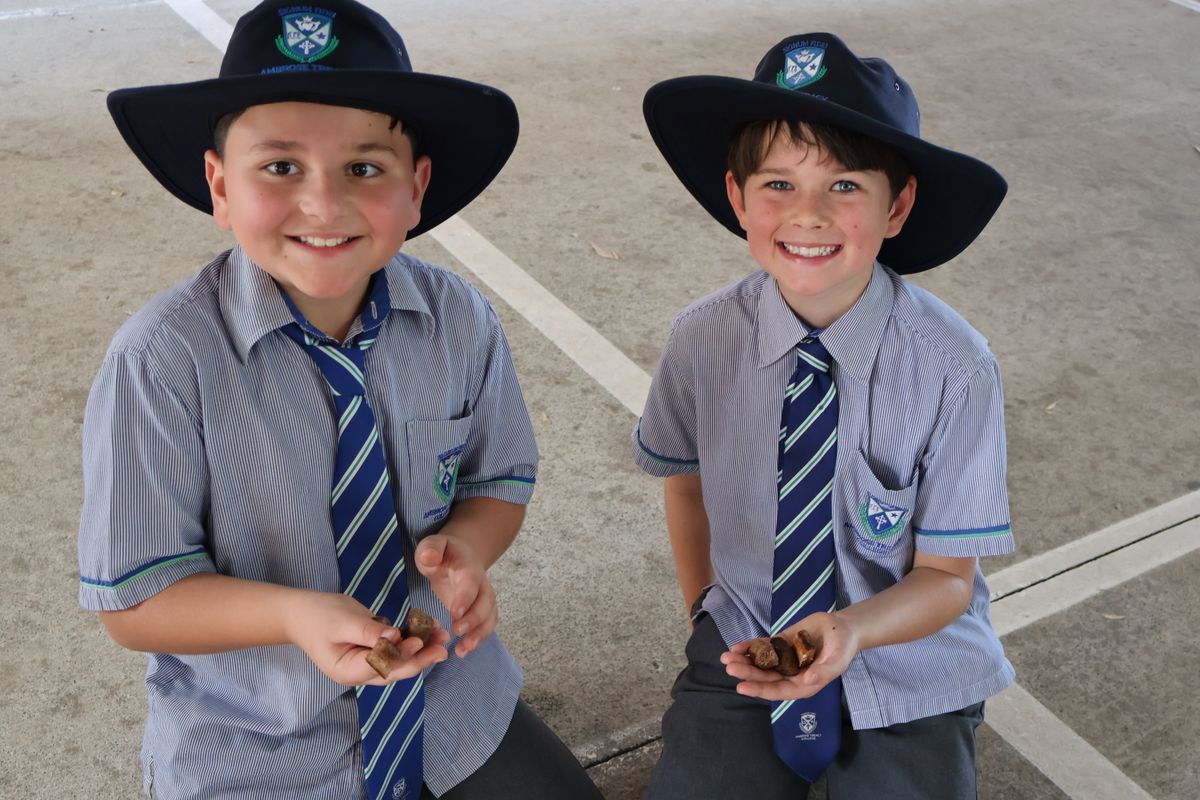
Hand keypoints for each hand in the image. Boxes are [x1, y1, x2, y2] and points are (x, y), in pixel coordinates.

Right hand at [285, 590, 448, 685]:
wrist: (300, 611)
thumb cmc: (317, 616)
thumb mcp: (342, 622)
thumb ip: (369, 632)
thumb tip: (396, 636)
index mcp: (350, 671)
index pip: (383, 668)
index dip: (403, 656)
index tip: (420, 641)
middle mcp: (362, 671)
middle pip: (396, 668)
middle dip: (421, 657)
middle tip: (443, 645)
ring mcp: (368, 660)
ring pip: (399, 658)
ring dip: (421, 647)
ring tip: (441, 633)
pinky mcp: (373, 647)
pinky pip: (395, 646)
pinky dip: (410, 637)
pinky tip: (427, 626)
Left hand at [415, 534, 496, 657]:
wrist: (460, 556)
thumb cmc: (443, 553)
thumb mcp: (432, 544)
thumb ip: (431, 549)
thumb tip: (429, 557)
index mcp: (469, 567)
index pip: (471, 583)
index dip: (465, 598)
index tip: (455, 613)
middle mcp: (481, 584)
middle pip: (485, 602)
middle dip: (474, 619)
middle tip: (457, 631)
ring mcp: (483, 598)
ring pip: (489, 617)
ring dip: (479, 634)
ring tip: (463, 650)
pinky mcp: (480, 611)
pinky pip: (485, 625)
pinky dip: (477, 639)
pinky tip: (463, 651)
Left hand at [721, 611, 858, 700]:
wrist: (842, 627)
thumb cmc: (843, 647)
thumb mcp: (838, 660)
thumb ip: (823, 672)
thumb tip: (807, 681)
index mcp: (803, 684)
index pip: (778, 691)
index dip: (760, 690)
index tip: (742, 687)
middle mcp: (790, 675)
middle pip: (765, 677)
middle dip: (746, 673)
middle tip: (729, 667)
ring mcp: (784, 659)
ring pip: (761, 663)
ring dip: (744, 661)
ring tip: (726, 657)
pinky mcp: (781, 645)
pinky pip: (763, 647)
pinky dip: (750, 647)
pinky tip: (737, 646)